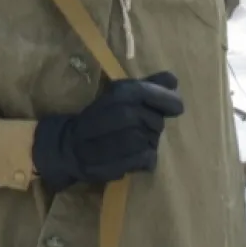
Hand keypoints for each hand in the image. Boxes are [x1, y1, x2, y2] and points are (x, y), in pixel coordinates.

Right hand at [31, 72, 184, 189]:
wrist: (68, 146)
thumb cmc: (104, 120)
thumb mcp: (122, 98)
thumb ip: (148, 87)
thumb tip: (172, 79)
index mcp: (109, 96)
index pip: (139, 92)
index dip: (162, 98)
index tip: (177, 108)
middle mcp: (101, 116)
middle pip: (145, 118)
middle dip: (155, 125)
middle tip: (149, 129)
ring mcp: (98, 143)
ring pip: (142, 140)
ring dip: (150, 143)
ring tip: (142, 143)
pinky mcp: (101, 166)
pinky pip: (139, 161)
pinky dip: (146, 160)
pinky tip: (141, 158)